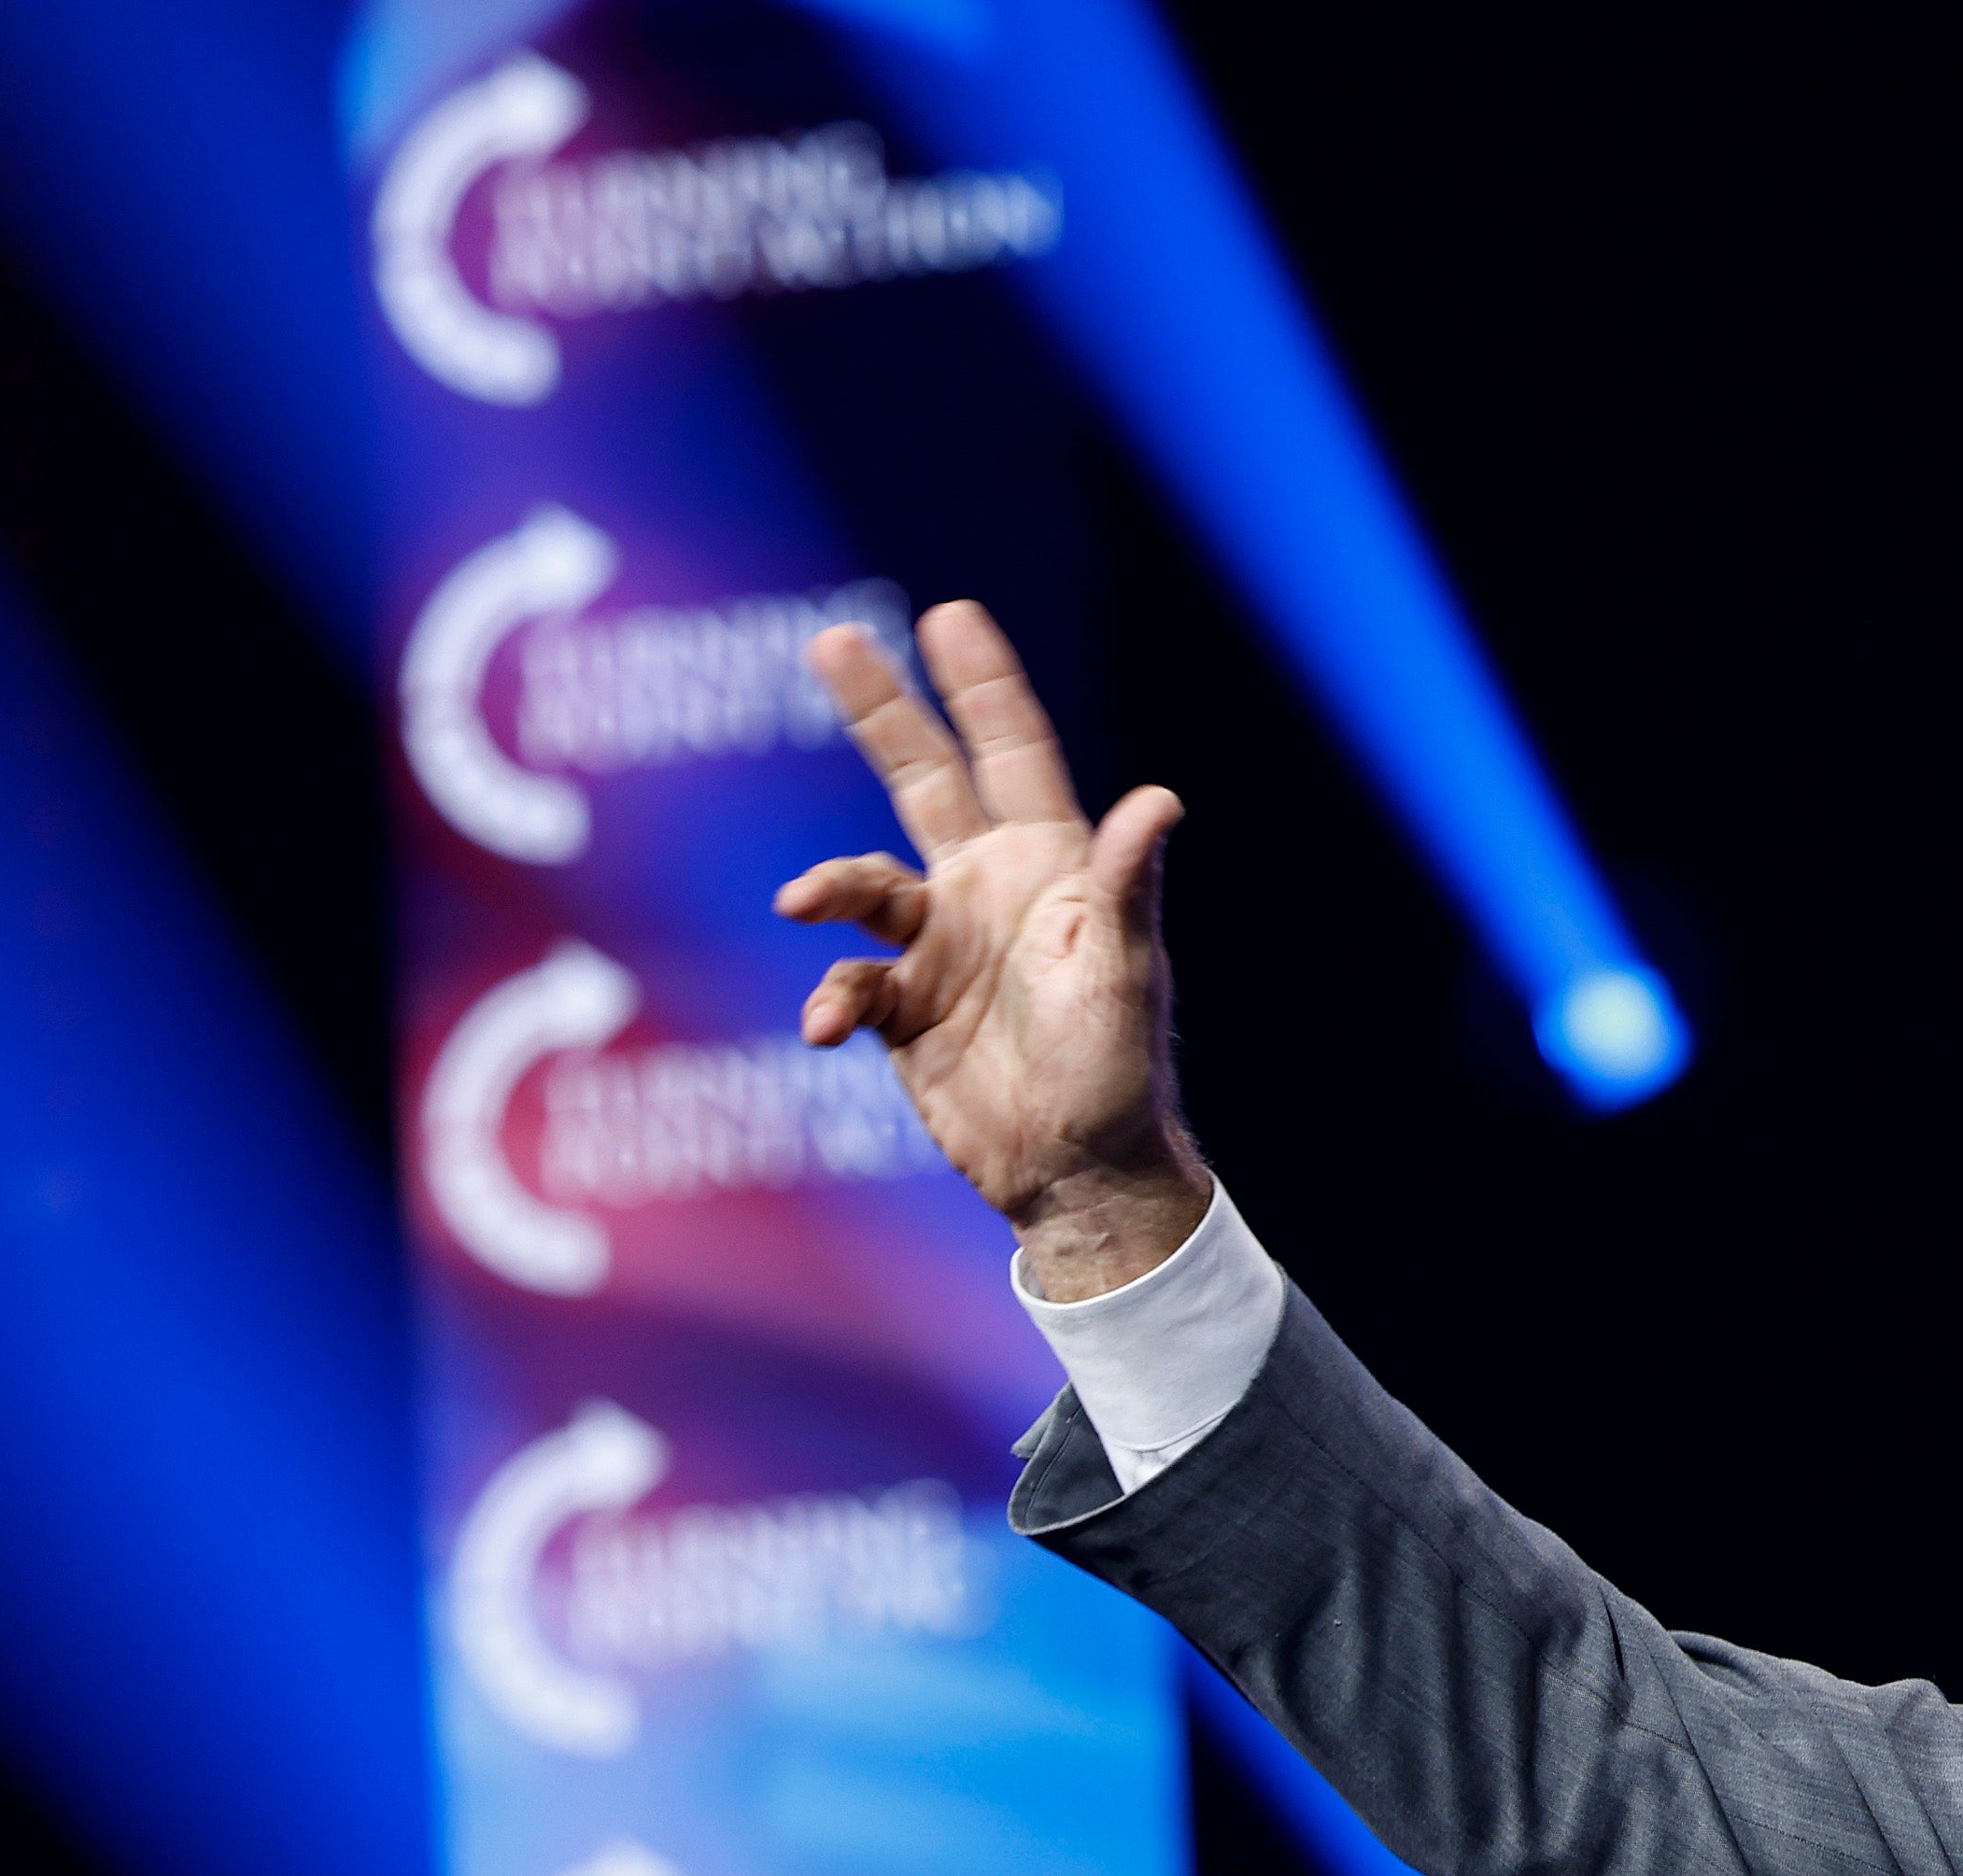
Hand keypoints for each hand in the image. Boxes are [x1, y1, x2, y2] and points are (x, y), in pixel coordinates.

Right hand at [776, 602, 1207, 1296]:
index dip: (982, 685)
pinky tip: (827, 1026)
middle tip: (832, 641)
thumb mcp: (1121, 972)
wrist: (1079, 1174)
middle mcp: (987, 891)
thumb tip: (1158, 800)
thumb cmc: (1119, 1071)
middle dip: (879, 712)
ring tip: (804, 902)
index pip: (1010, 753)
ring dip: (830, 884)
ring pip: (863, 885)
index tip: (949, 615)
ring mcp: (939, 948)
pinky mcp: (903, 1012)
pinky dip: (831, 998)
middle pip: (922, 780)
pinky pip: (849, 984)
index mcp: (1047, 865)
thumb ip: (1124, 885)